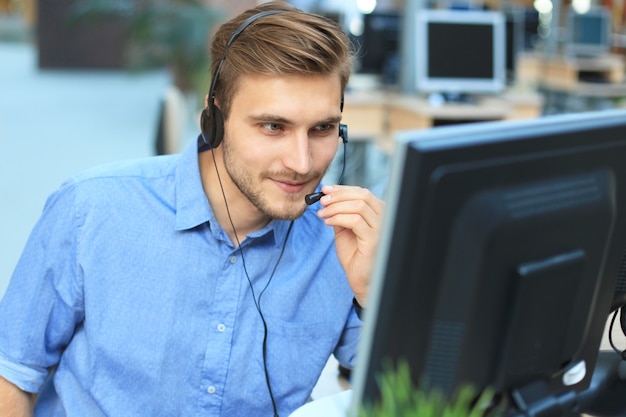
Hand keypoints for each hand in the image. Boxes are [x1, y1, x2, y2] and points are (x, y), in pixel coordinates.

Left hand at [317, 184, 384, 306]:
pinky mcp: (374, 240)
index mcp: (378, 213)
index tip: (325, 190)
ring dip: (336, 207)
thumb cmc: (355, 255)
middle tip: (322, 200)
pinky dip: (338, 218)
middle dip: (339, 195)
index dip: (342, 189)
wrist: (361, 279)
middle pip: (363, 195)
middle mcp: (384, 218)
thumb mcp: (345, 229)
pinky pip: (355, 221)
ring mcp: (381, 229)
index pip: (362, 192)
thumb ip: (341, 213)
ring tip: (322, 213)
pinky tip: (328, 222)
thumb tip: (327, 197)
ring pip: (359, 206)